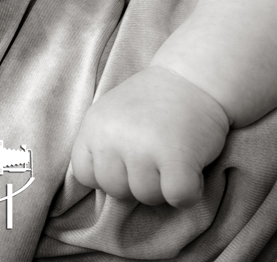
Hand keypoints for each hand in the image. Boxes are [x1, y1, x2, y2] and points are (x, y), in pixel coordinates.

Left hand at [71, 65, 229, 207]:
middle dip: (137, 180)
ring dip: (163, 184)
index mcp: (94, 126)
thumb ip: (101, 144)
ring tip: (172, 153)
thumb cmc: (153, 101)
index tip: (127, 156)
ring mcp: (143, 148)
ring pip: (146, 197)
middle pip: (115, 191)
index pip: (84, 175)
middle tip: (155, 152)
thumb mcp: (111, 114)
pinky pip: (177, 198)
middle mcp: (113, 137)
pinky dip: (189, 191)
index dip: (108, 173)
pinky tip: (191, 169)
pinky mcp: (175, 158)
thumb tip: (99, 185)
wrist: (192, 77)